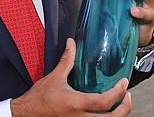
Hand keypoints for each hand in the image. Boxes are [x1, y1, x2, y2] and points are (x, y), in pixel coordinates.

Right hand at [11, 38, 131, 116]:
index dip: (119, 92)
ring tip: (120, 103)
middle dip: (125, 108)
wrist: (27, 114)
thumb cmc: (39, 99)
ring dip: (117, 115)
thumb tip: (71, 44)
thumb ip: (67, 60)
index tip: (124, 83)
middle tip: (127, 95)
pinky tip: (106, 111)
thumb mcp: (54, 77)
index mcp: (76, 104)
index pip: (105, 101)